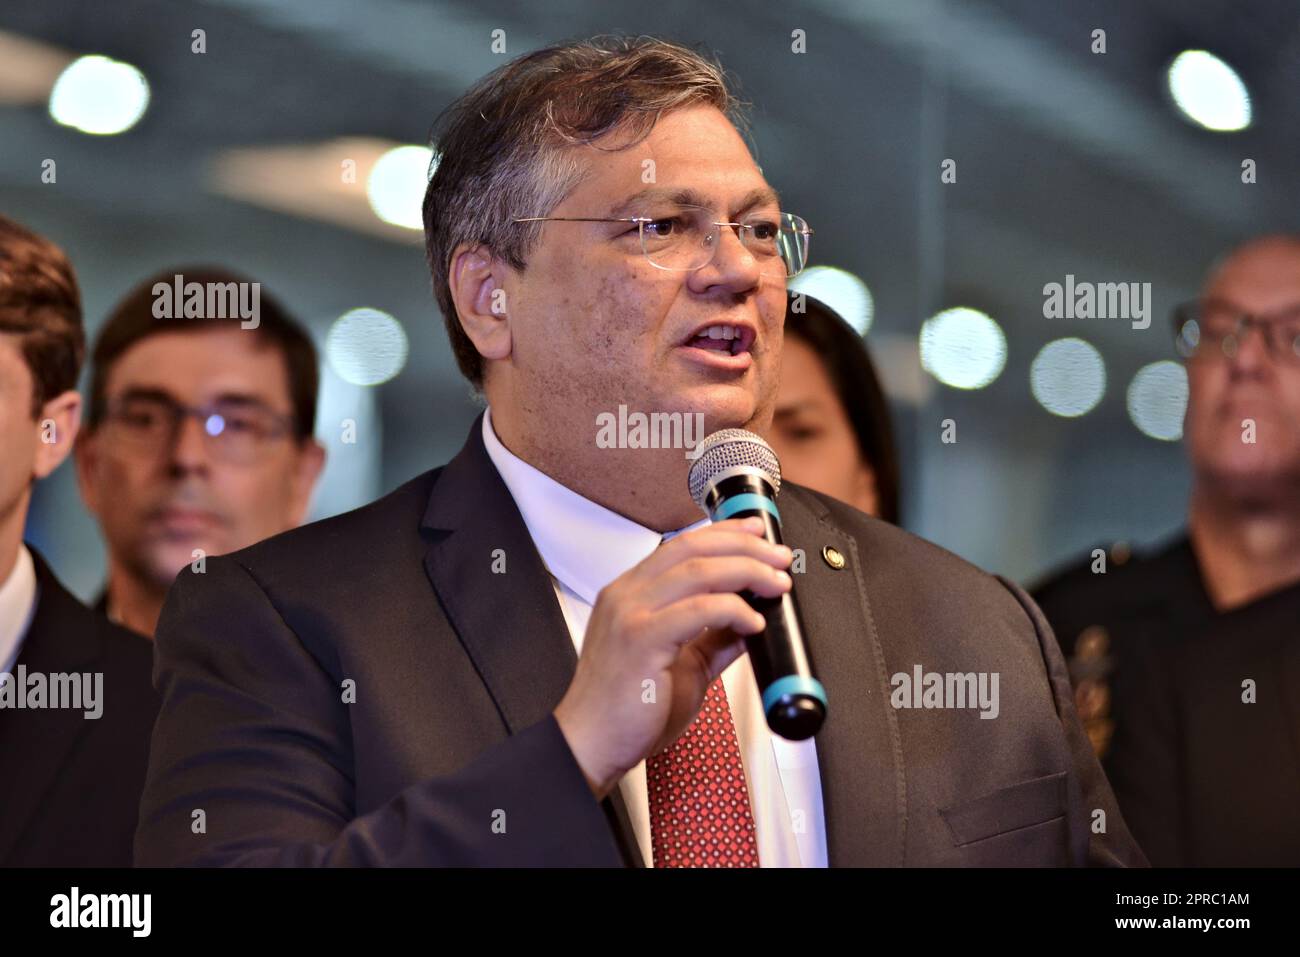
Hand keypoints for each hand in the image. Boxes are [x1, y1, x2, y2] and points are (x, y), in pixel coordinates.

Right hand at [553, 517, 792, 799]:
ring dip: (746, 571)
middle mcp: (626, 595)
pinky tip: (752, 623)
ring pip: (698, 571)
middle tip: (779, 558)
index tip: (756, 533)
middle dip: (744, 547)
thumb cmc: (626, 710)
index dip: (724, 533)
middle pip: (692, 548)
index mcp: (630, 593)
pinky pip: (696, 610)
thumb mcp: (683, 665)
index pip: (682, 545)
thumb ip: (713, 639)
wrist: (591, 745)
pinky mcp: (640, 639)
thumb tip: (749, 620)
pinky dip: (732, 610)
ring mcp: (630, 614)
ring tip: (775, 584)